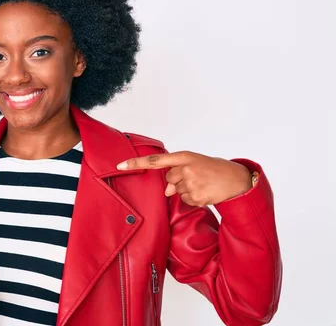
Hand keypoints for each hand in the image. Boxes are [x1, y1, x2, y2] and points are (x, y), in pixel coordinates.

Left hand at [117, 151, 251, 205]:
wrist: (238, 180)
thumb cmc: (214, 169)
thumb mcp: (195, 164)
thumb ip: (177, 172)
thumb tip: (167, 191)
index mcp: (184, 156)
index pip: (155, 161)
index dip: (136, 163)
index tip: (120, 165)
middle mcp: (186, 169)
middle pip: (168, 180)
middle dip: (178, 181)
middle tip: (197, 177)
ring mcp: (191, 184)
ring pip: (176, 191)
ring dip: (186, 190)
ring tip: (203, 184)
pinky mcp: (196, 197)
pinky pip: (185, 201)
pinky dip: (193, 199)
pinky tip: (205, 193)